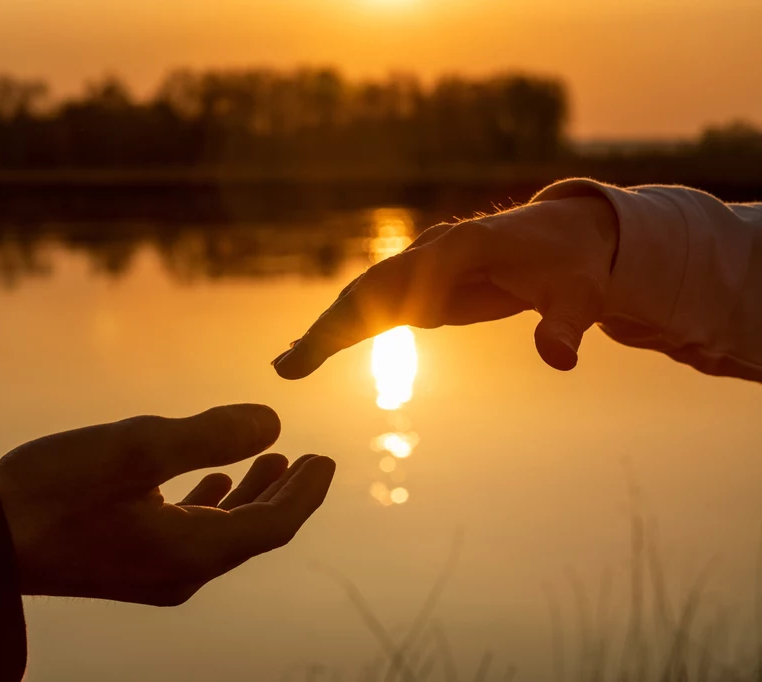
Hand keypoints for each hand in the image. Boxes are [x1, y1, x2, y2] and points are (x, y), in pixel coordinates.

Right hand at [0, 404, 334, 605]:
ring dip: (248, 494)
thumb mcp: (137, 448)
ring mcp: (151, 570)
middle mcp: (179, 571)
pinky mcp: (125, 560)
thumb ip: (209, 434)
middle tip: (313, 459)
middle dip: (286, 493)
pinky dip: (209, 502)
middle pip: (252, 532)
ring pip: (221, 532)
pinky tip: (206, 479)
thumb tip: (272, 422)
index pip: (272, 525)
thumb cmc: (54, 488)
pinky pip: (188, 532)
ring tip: (273, 460)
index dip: (305, 492)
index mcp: (191, 550)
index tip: (328, 458)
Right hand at [272, 195, 618, 375]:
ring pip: (362, 300)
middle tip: (294, 363)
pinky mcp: (417, 289)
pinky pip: (371, 312)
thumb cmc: (573, 265)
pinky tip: (308, 354)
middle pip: (375, 287)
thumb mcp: (579, 295)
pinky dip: (339, 332)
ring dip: (325, 333)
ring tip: (287, 366)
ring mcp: (419, 269)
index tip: (388, 330)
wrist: (565, 239)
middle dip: (336, 325)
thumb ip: (565, 325)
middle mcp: (432, 251)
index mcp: (468, 243)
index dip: (406, 298)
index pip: (425, 269)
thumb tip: (560, 359)